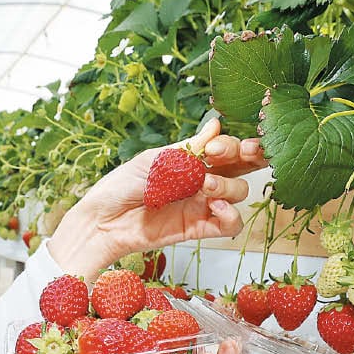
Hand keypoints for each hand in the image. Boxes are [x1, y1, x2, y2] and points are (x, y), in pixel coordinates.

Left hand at [47, 119, 267, 277]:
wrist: (102, 219)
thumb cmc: (121, 186)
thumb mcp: (155, 159)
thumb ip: (190, 148)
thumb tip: (217, 125)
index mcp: (192, 159)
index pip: (228, 148)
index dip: (232, 144)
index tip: (214, 147)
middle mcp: (201, 180)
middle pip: (243, 166)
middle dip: (251, 156)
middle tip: (244, 152)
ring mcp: (201, 204)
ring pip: (239, 193)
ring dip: (230, 186)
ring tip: (205, 187)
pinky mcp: (198, 228)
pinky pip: (230, 225)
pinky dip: (231, 215)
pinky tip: (215, 207)